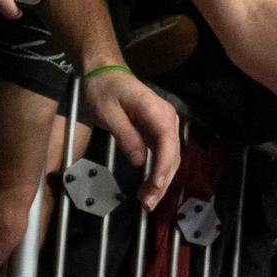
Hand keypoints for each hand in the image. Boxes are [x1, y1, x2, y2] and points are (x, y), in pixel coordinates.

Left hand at [77, 69, 179, 209]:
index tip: (155, 187)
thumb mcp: (108, 113)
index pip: (167, 143)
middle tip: (148, 204)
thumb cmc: (104, 89)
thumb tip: (139, 161)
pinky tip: (150, 187)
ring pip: (170, 158)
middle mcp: (167, 118)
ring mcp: (165, 124)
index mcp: (156, 110)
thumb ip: (125, 136)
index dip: (163, 168)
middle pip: (173, 155)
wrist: (104, 72)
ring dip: (161, 181)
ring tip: (148, 201)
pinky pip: (163, 154)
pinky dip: (157, 172)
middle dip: (162, 182)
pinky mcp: (158, 131)